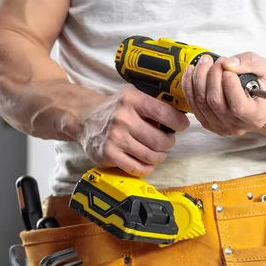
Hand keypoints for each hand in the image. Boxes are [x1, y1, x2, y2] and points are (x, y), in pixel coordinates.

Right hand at [73, 84, 189, 176]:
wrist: (83, 117)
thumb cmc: (115, 108)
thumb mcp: (132, 96)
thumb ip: (152, 104)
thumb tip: (180, 117)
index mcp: (132, 100)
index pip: (164, 113)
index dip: (178, 123)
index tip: (181, 126)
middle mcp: (123, 119)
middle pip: (160, 140)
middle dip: (169, 143)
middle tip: (166, 141)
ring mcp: (115, 138)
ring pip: (152, 156)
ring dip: (160, 156)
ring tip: (157, 151)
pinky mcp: (108, 155)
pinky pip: (137, 168)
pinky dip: (148, 168)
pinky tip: (147, 162)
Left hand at [181, 52, 265, 135]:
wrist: (254, 98)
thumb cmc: (260, 85)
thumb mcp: (264, 69)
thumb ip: (250, 63)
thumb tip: (228, 64)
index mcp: (256, 116)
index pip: (239, 107)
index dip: (230, 86)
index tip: (228, 70)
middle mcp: (238, 126)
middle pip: (216, 102)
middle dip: (213, 76)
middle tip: (218, 61)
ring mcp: (220, 127)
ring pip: (202, 102)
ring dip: (200, 77)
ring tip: (206, 61)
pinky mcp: (207, 123)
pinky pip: (193, 104)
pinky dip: (189, 85)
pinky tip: (192, 71)